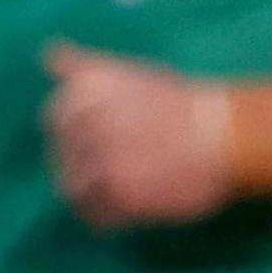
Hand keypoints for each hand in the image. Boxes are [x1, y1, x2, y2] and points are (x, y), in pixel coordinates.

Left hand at [43, 43, 235, 226]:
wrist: (223, 135)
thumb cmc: (180, 104)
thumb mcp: (129, 73)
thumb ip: (85, 67)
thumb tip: (48, 55)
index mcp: (86, 92)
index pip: (54, 121)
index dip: (70, 135)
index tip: (94, 141)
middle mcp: (88, 124)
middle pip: (63, 157)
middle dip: (79, 166)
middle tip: (112, 172)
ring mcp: (103, 161)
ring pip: (73, 188)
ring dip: (89, 195)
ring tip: (117, 194)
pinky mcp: (122, 194)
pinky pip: (95, 215)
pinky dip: (102, 218)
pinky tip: (122, 213)